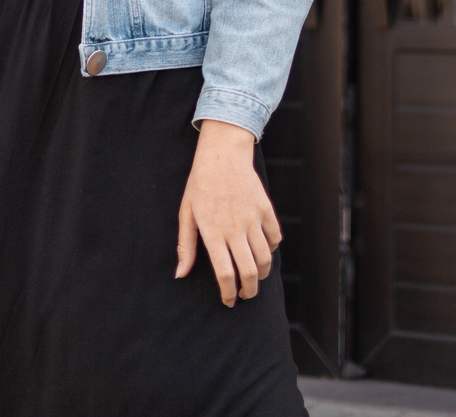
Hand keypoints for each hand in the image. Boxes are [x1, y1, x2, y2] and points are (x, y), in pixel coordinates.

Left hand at [175, 119, 281, 306]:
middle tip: (245, 295)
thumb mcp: (186, 212)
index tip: (228, 301)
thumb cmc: (200, 184)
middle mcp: (235, 228)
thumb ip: (186, 245)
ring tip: (254, 277)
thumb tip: (181, 274)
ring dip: (261, 274)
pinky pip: (274, 238)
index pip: (225, 274)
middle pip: (249, 272)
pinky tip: (262, 251)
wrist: (222, 153)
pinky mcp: (265, 209)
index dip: (228, 293)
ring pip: (265, 259)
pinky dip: (271, 249)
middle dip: (249, 292)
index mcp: (213, 231)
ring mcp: (253, 218)